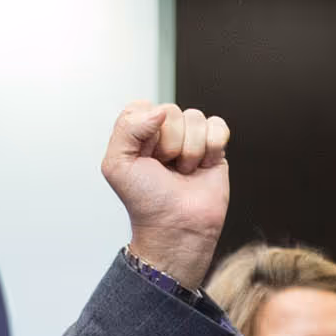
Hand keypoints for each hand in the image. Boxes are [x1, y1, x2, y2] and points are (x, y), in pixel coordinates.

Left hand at [103, 102, 230, 286]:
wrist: (177, 228)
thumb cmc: (146, 202)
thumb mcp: (117, 164)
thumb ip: (127, 128)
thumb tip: (159, 112)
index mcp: (138, 133)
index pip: (144, 106)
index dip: (146, 130)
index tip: (145, 156)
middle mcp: (164, 133)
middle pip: (172, 111)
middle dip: (169, 144)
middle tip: (165, 168)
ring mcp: (190, 139)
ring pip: (196, 118)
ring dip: (190, 151)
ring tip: (183, 172)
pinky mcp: (214, 149)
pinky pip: (218, 127)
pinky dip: (211, 148)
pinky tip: (202, 167)